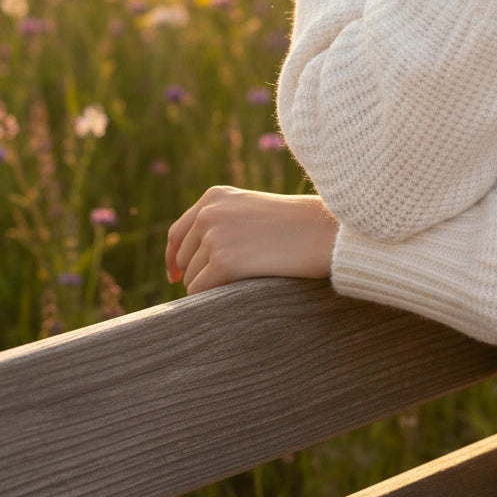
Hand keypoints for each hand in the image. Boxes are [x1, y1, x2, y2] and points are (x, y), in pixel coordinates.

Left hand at [165, 186, 338, 295]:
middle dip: (198, 275)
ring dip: (212, 288)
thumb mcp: (250, 209)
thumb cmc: (294, 224)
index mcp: (213, 197)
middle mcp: (208, 212)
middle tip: (224, 286)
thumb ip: (220, 222)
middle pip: (184, 258)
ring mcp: (214, 236)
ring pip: (193, 278)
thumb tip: (191, 259)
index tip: (175, 276)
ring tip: (244, 283)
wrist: (322, 230)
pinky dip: (211, 300)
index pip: (177, 233)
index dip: (174, 258)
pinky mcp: (223, 261)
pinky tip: (234, 296)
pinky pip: (200, 291)